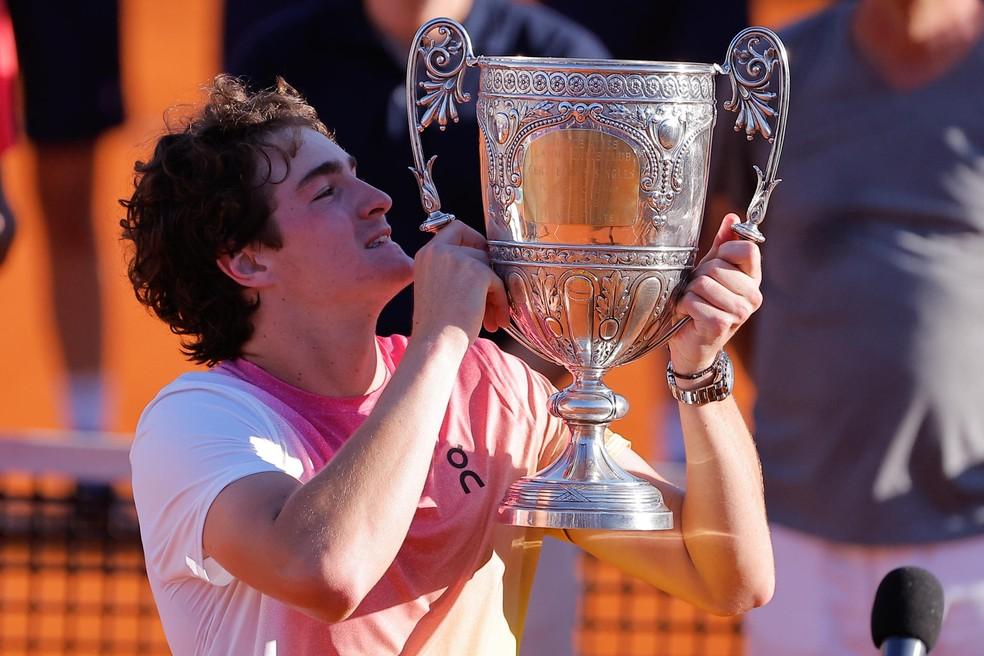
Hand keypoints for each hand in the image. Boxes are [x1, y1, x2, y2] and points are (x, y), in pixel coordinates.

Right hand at [411, 221, 509, 344]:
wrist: (435, 344)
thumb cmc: (436, 327)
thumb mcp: (437, 288)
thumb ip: (453, 269)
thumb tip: (486, 262)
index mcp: (426, 254)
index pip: (455, 228)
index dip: (474, 241)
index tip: (482, 262)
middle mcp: (439, 250)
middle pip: (479, 248)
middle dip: (488, 275)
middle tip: (490, 299)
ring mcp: (458, 258)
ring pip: (490, 267)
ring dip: (495, 293)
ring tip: (492, 318)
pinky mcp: (477, 271)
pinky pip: (498, 282)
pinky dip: (500, 302)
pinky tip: (493, 322)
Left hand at [668, 214, 761, 373]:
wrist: (692, 345)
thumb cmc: (702, 305)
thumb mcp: (712, 271)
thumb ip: (723, 244)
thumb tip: (733, 218)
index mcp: (753, 279)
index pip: (747, 249)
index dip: (724, 252)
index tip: (714, 265)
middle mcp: (752, 296)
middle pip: (718, 265)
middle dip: (699, 276)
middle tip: (698, 291)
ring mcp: (739, 312)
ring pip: (703, 283)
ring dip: (689, 293)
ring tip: (693, 304)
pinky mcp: (721, 325)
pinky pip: (693, 301)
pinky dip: (683, 306)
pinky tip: (688, 316)